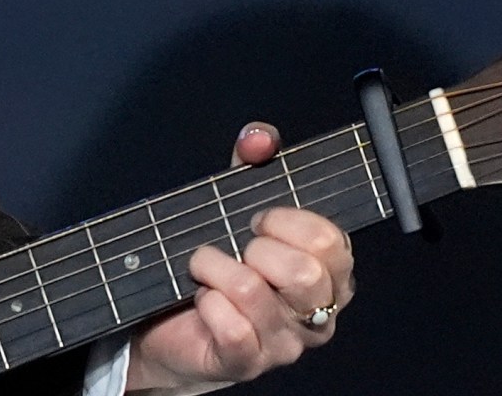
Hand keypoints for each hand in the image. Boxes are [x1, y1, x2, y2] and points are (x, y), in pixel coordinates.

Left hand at [123, 123, 354, 392]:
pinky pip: (231, 328)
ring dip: (215, 268)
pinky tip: (200, 297)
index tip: (257, 219)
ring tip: (204, 267)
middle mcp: (317, 313)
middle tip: (237, 247)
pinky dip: (206, 302)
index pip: (330, 241)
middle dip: (257, 247)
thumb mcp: (235, 204)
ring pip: (256, 293)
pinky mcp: (246, 363)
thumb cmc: (217, 265)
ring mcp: (284, 344)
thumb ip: (252, 164)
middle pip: (305, 273)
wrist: (171, 324)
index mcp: (329, 274)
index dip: (285, 220)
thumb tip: (259, 138)